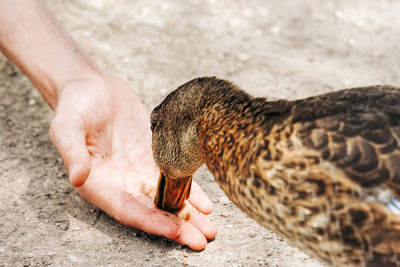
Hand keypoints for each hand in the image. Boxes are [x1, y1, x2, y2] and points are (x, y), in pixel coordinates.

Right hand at [49, 75, 216, 249]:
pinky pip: (175, 178)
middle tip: (202, 239)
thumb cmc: (76, 105)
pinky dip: (191, 193)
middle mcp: (121, 184)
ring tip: (210, 229)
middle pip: (152, 212)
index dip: (152, 222)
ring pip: (167, 200)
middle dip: (177, 227)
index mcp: (98, 183)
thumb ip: (72, 152)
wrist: (93, 88)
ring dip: (188, 216)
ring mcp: (139, 173)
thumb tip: (77, 177)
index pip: (128, 210)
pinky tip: (206, 205)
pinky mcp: (154, 158)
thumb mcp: (67, 125)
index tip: (175, 231)